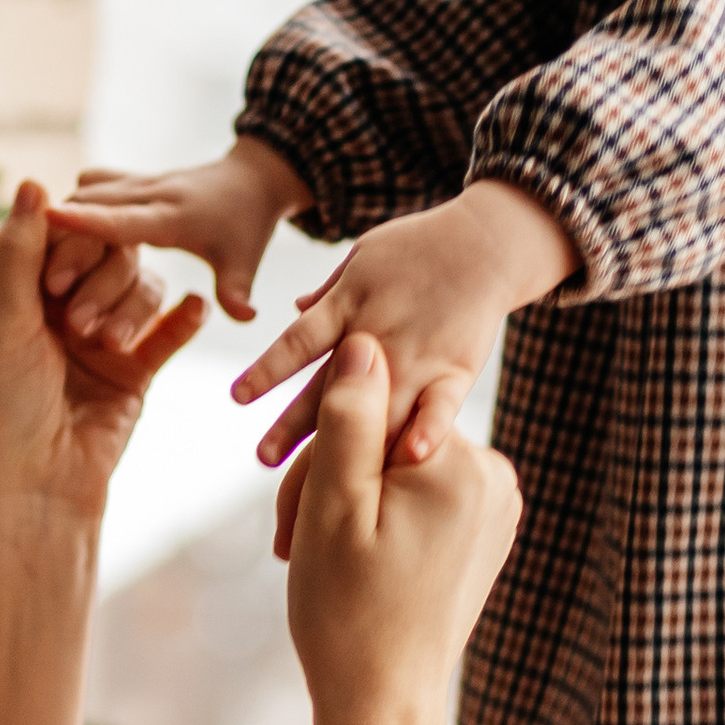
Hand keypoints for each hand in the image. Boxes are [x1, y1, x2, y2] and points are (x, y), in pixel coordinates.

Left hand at [0, 183, 204, 523]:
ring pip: (139, 287)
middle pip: (103, 254)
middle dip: (99, 280)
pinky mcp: (132, 370)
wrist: (34, 492)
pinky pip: (167, 333)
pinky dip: (182, 319)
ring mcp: (96, 337)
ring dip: (131, 306)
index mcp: (7, 292)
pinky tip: (197, 307)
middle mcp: (53, 308)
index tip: (57, 281)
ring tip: (110, 343)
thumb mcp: (3, 323)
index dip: (65, 244)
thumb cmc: (0, 408)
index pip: (51, 236)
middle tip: (76, 326)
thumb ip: (21, 252)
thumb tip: (33, 180)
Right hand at [42, 134, 311, 323]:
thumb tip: (245, 316)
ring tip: (35, 261)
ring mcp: (135, 184)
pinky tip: (53, 232)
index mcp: (173, 216)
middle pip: (93, 207)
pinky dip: (72, 206)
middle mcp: (149, 194)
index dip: (85, 221)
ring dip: (61, 220)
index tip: (47, 217)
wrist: (249, 180)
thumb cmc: (246, 226)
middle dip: (63, 236)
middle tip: (41, 279)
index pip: (122, 221)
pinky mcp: (126, 182)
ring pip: (86, 193)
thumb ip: (236, 289)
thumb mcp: (244, 260)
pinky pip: (90, 188)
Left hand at [235, 180, 574, 468]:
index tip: (237, 397)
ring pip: (379, 408)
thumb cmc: (417, 247)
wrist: (487, 241)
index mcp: (348, 305)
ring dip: (351, 445)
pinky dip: (427, 432)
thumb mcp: (363, 259)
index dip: (267, 370)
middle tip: (261, 458)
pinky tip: (410, 459)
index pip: (298, 343)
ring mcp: (417, 355)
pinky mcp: (455, 370)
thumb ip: (330, 293)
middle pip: (329, 388)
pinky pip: (440, 407)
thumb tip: (296, 311)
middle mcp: (377, 335)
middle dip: (294, 424)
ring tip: (323, 484)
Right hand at [280, 333, 521, 722]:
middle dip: (335, 481)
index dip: (322, 457)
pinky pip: (422, 498)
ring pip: (401, 470)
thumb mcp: (333, 507)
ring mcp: (497, 505)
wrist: (383, 699)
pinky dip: (382, 520)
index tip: (300, 512)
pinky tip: (361, 564)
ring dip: (354, 502)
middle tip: (296, 545)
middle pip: (389, 439)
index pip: (374, 412)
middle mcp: (494, 475)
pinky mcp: (488, 531)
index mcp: (459, 463)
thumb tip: (364, 342)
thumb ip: (348, 419)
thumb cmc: (349, 611)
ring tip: (327, 562)